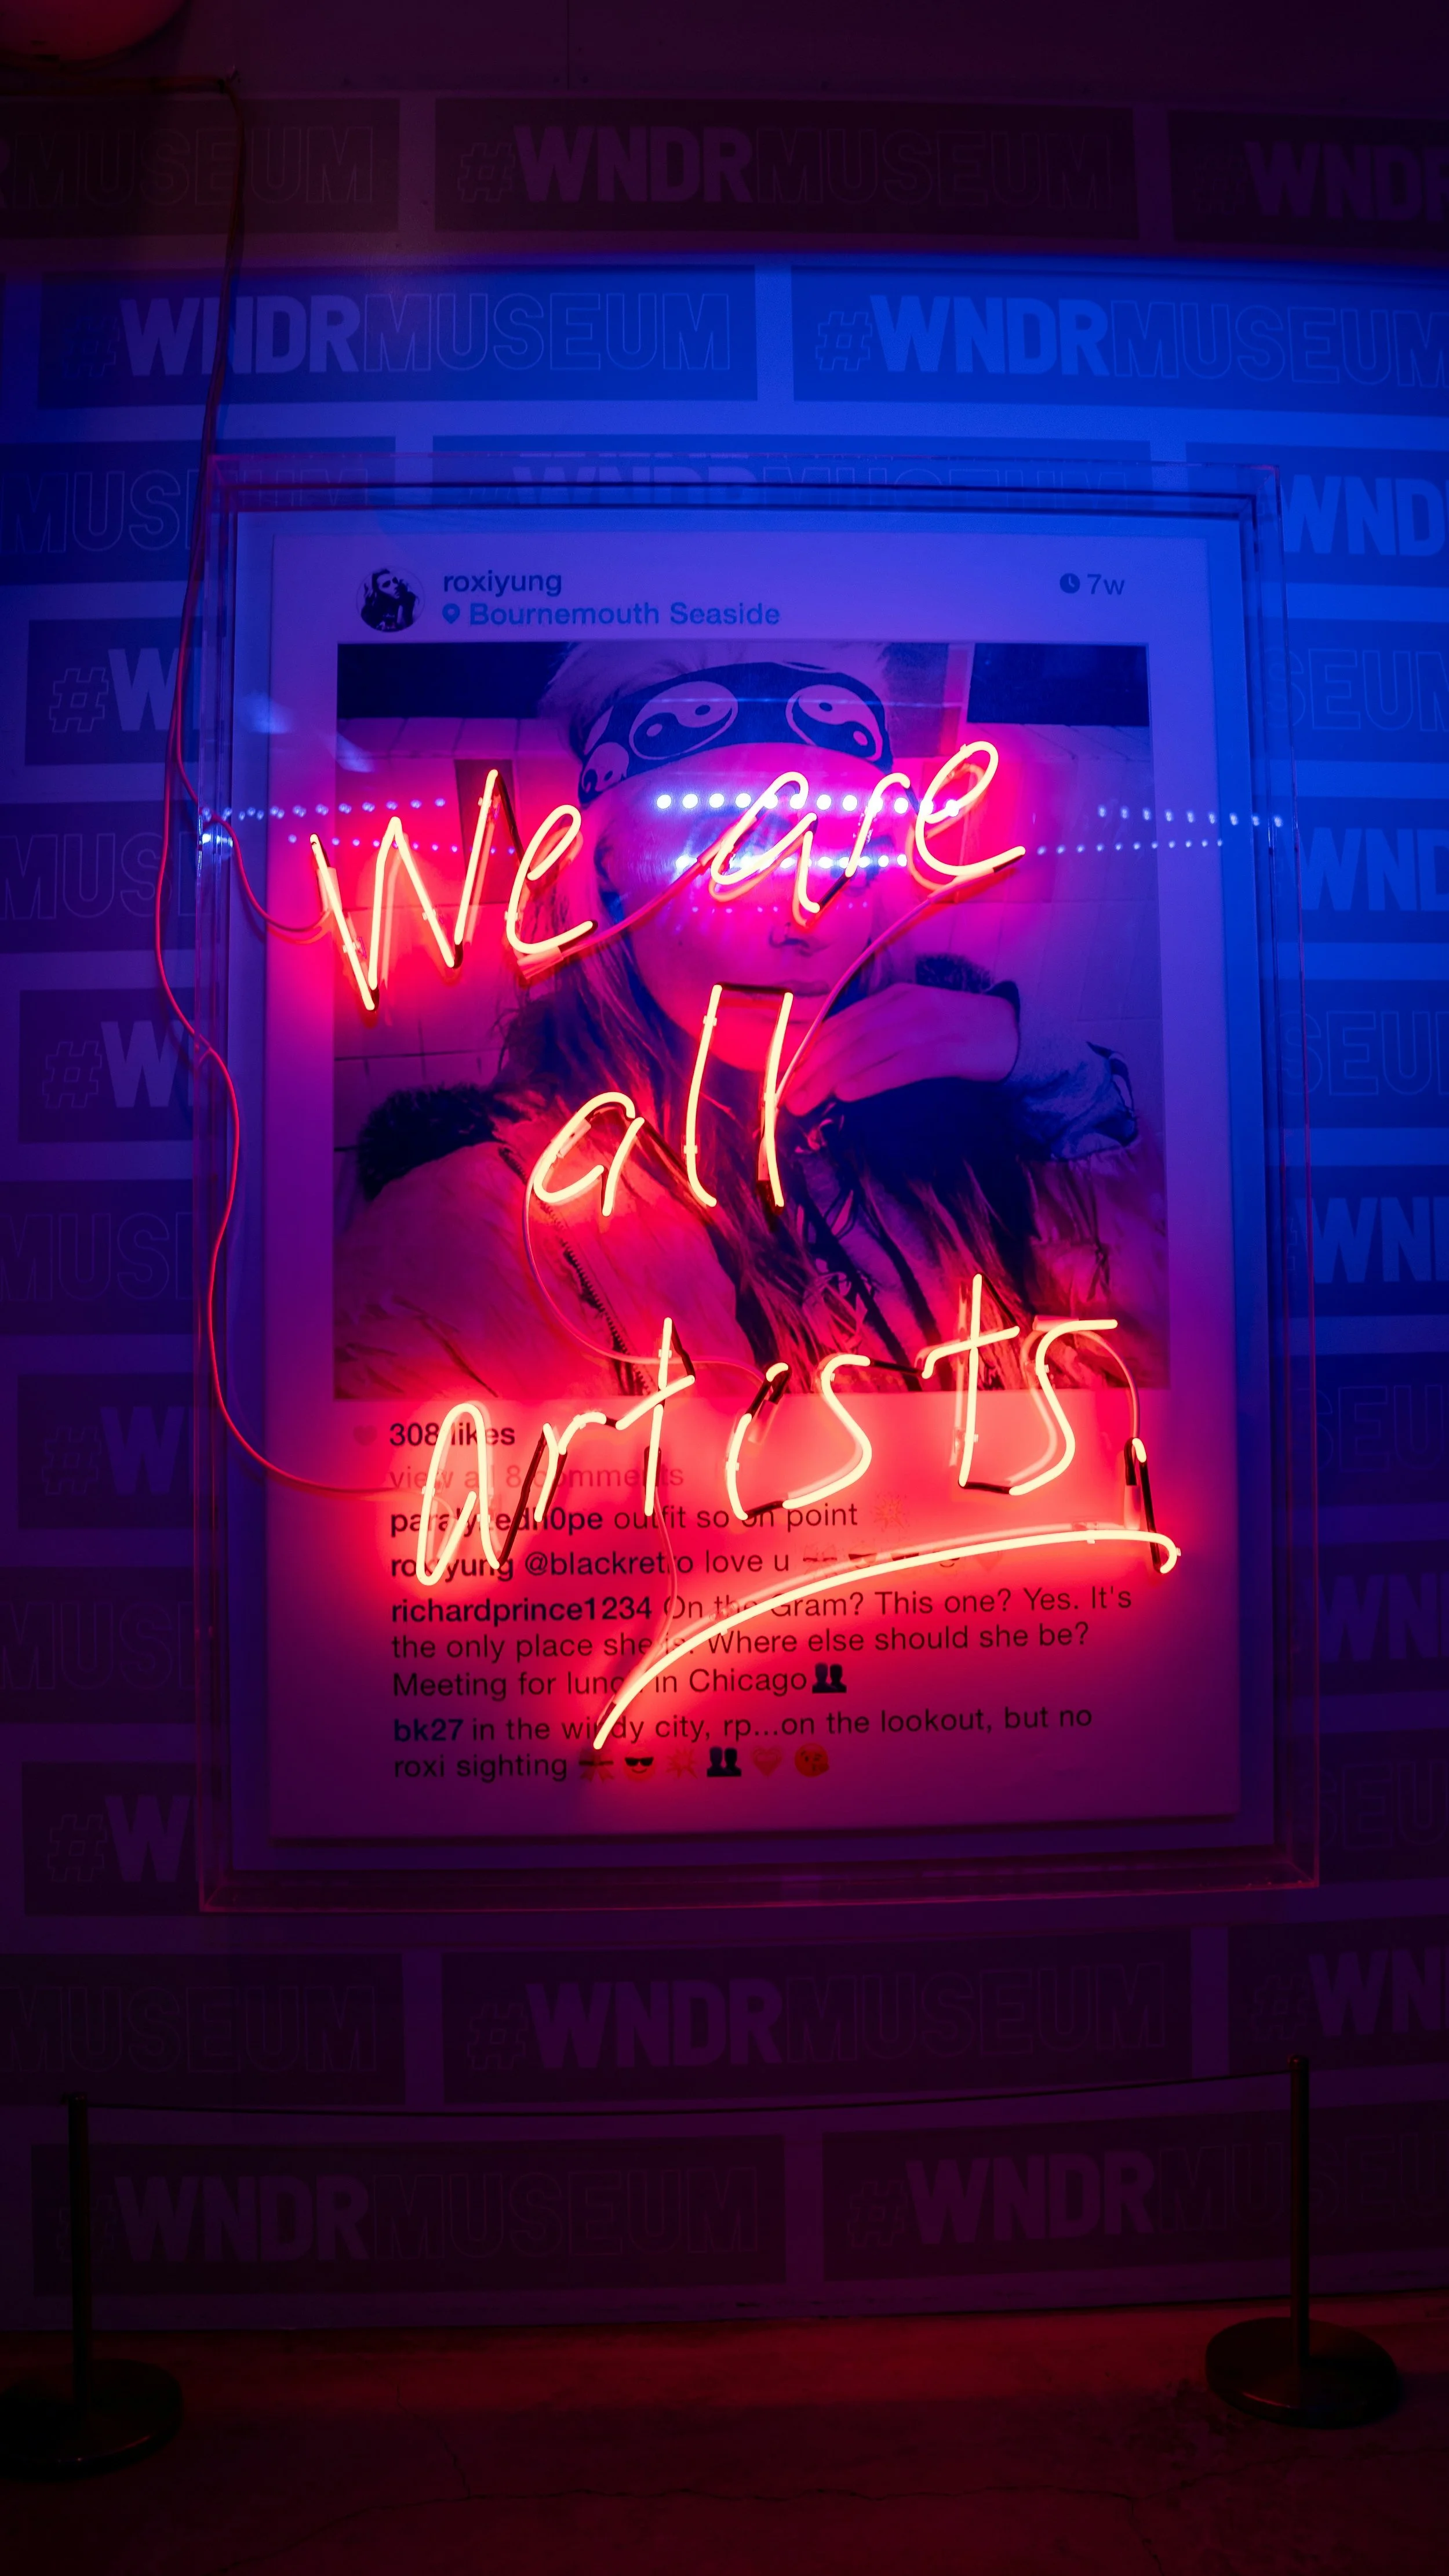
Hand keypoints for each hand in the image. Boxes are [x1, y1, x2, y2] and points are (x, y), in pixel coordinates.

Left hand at [783, 985, 1018, 1115]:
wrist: (1018, 1031)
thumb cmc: (960, 1033)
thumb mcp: (914, 1023)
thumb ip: (879, 1037)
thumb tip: (836, 1067)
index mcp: (894, 998)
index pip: (841, 1024)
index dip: (809, 1051)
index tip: (787, 1077)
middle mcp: (907, 1006)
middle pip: (848, 1039)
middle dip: (812, 1069)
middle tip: (787, 1098)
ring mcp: (929, 1027)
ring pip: (867, 1052)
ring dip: (830, 1079)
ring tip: (806, 1101)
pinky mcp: (949, 1052)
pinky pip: (902, 1066)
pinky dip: (872, 1079)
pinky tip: (848, 1094)